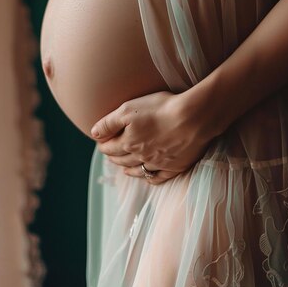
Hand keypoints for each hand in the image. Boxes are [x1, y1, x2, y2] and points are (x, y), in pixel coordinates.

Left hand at [91, 88, 214, 184]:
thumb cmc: (161, 109)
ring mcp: (158, 164)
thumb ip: (109, 122)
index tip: (101, 142)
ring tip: (123, 167)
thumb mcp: (129, 108)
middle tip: (109, 153)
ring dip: (127, 168)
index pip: (109, 147)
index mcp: (128, 142)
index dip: (103, 144)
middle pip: (122, 159)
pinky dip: (149, 177)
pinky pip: (157, 177)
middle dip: (113, 156)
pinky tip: (147, 175)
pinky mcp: (175, 167)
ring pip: (137, 170)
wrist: (193, 118)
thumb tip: (94, 134)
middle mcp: (141, 156)